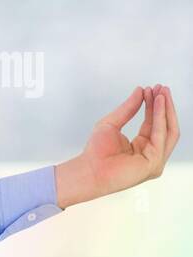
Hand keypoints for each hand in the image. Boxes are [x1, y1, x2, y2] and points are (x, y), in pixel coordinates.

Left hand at [54, 85, 179, 208]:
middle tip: (162, 88)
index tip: (153, 89)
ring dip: (165, 109)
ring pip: (168, 130)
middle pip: (165, 126)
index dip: (154, 105)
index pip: (153, 123)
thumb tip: (140, 91)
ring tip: (162, 93)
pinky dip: (161, 117)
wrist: (88, 169)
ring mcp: (155, 159)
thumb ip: (127, 108)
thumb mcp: (112, 123)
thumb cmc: (96, 152)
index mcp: (142, 146)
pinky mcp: (154, 163)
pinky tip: (158, 104)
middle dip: (164, 106)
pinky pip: (162, 136)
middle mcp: (151, 153)